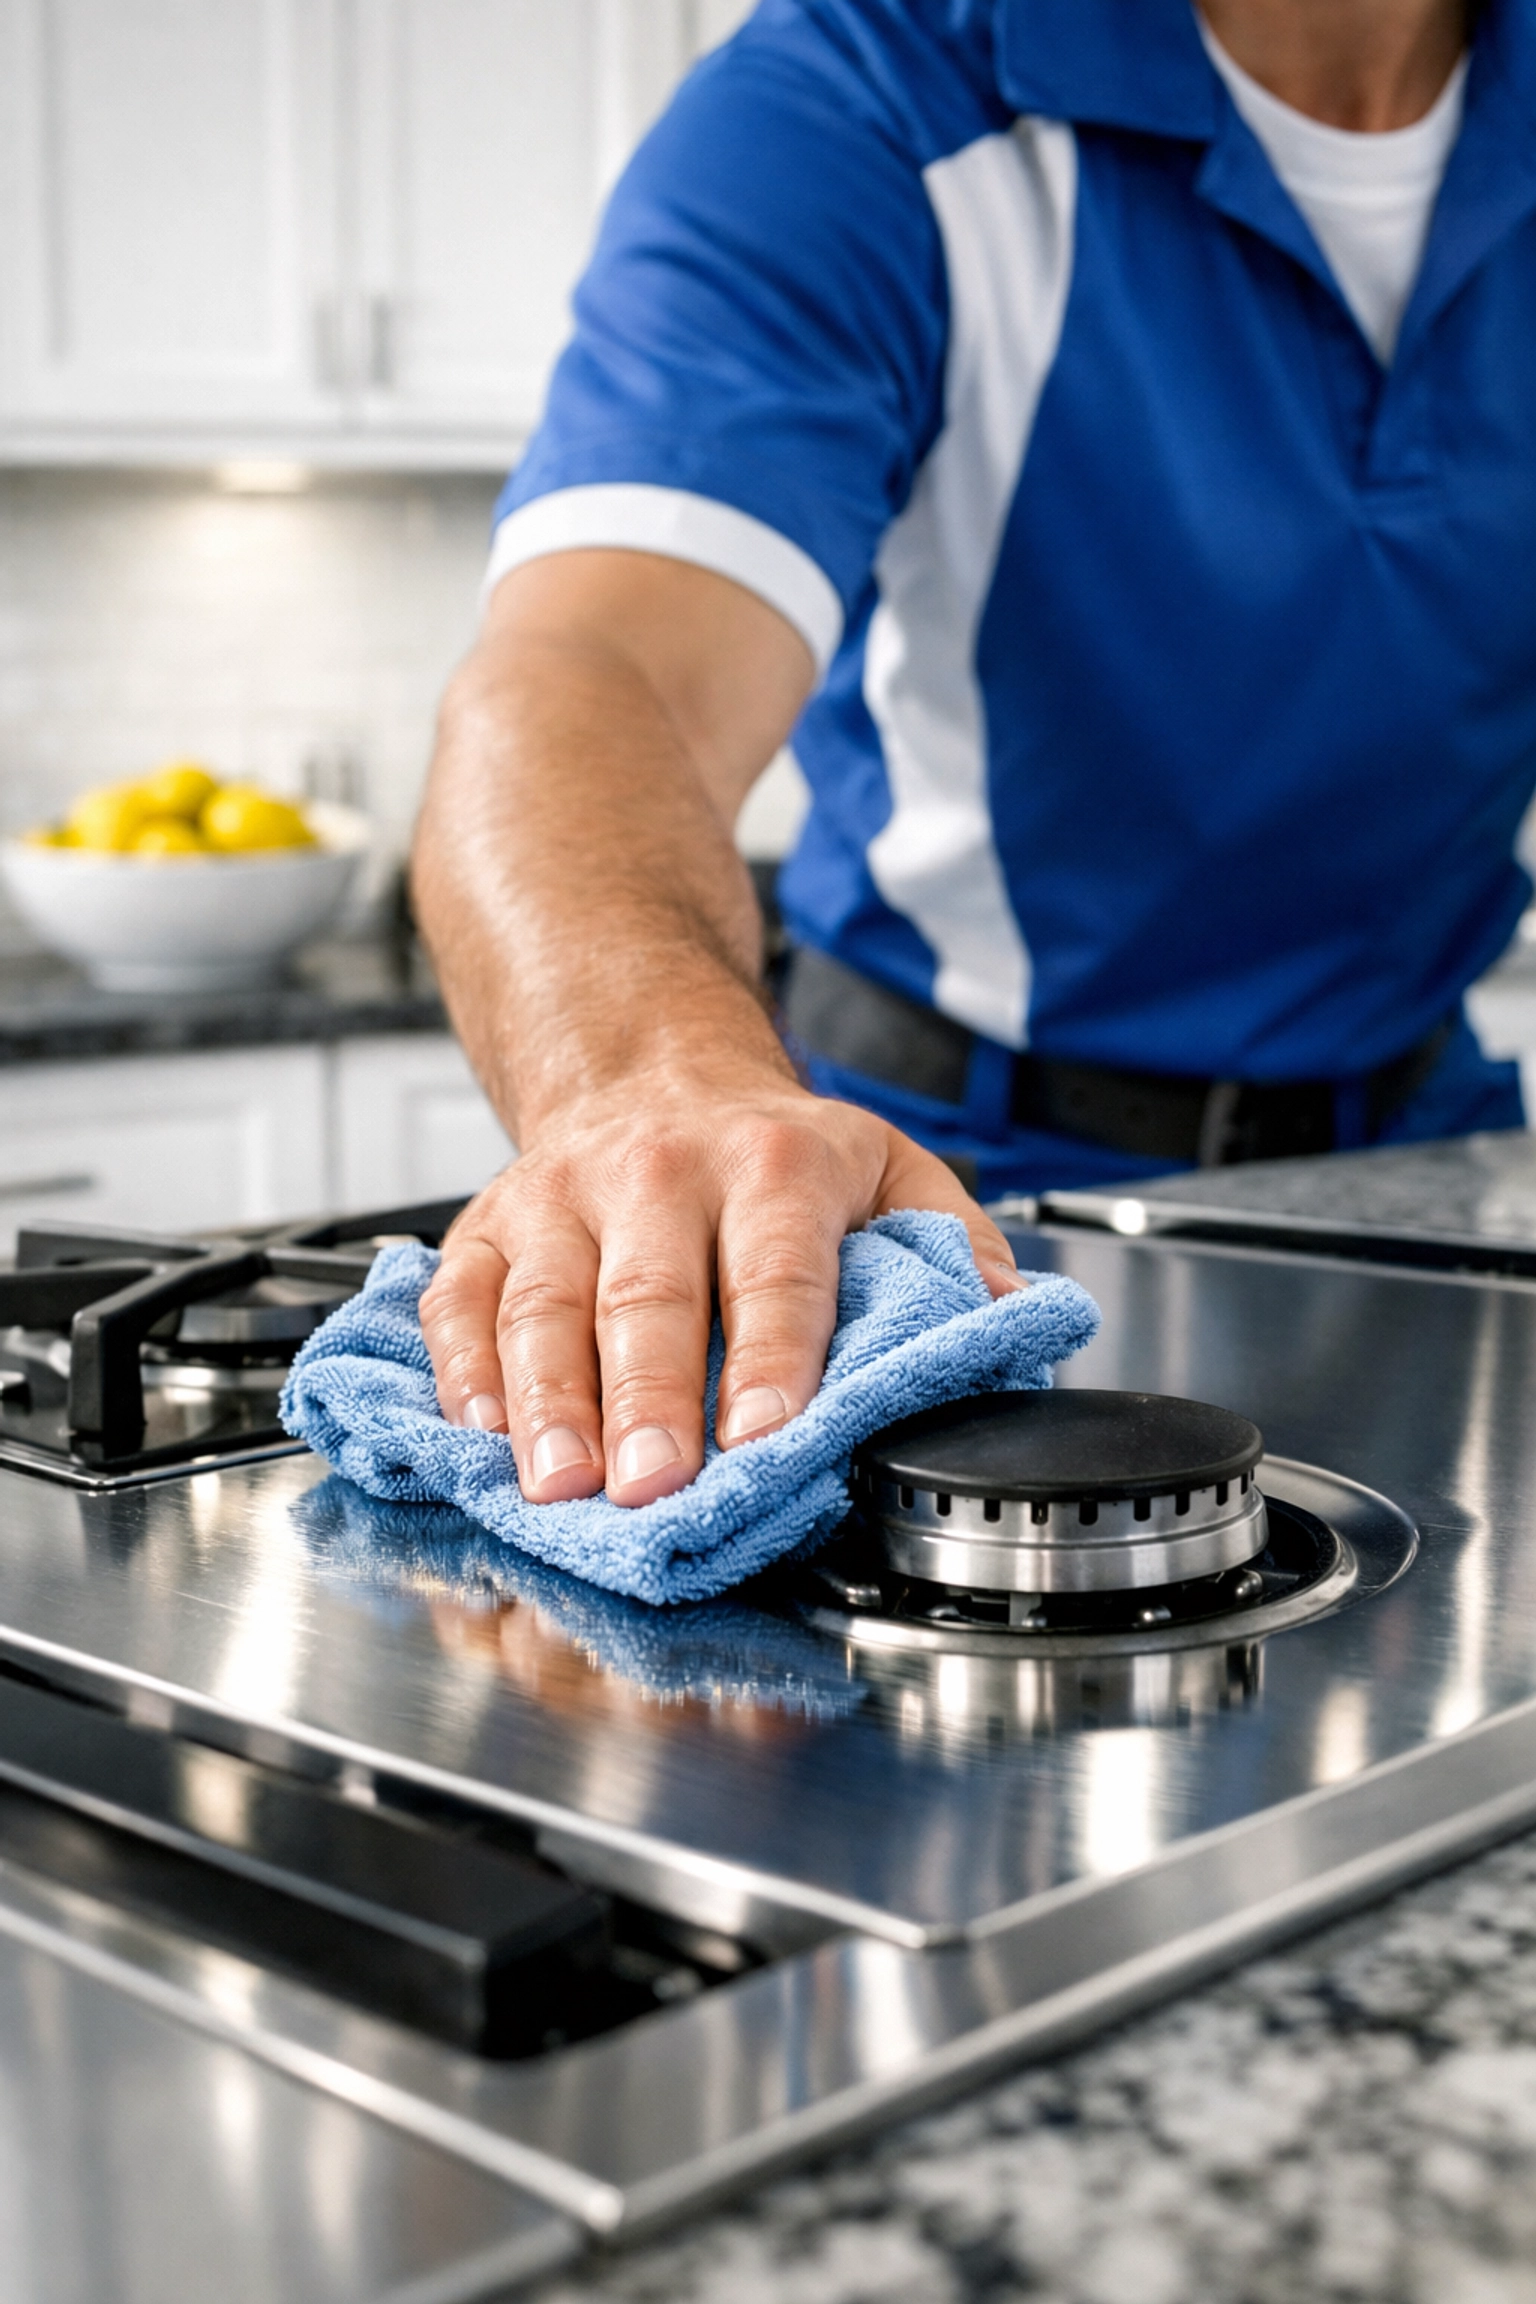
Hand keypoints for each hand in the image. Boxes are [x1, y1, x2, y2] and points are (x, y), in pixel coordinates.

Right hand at [418, 1063, 1024, 1507]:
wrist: (650, 1069)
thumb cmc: (774, 1152)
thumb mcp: (892, 1167)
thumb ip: (954, 1242)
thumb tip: (1000, 1321)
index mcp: (775, 1165)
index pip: (776, 1271)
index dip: (775, 1357)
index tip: (771, 1435)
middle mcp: (659, 1172)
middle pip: (649, 1296)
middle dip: (651, 1400)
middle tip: (656, 1487)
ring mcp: (560, 1198)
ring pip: (544, 1305)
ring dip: (547, 1402)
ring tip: (556, 1483)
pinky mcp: (488, 1228)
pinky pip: (460, 1303)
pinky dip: (460, 1373)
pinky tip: (478, 1434)